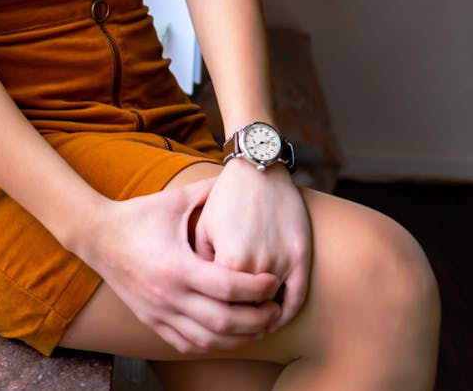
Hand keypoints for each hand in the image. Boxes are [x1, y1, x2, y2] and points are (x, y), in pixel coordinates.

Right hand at [77, 178, 283, 353]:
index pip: (226, 287)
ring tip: (259, 325)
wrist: (98, 237)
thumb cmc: (138, 215)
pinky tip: (228, 334)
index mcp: (176, 264)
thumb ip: (207, 192)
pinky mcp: (152, 322)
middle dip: (256, 319)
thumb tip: (237, 177)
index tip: (272, 282)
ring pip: (208, 340)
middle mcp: (168, 295)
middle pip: (223, 321)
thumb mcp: (173, 200)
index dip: (256, 289)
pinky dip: (212, 344)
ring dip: (239, 338)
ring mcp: (159, 313)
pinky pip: (187, 345)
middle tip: (275, 309)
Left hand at [193, 160, 311, 329]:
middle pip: (247, 312)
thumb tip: (198, 294)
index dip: (216, 314)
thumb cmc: (226, 198)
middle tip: (232, 329)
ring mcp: (282, 262)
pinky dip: (286, 313)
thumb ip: (201, 263)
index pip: (222, 306)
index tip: (211, 321)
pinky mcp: (301, 256)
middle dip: (238, 323)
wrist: (259, 169)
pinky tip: (277, 316)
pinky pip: (297, 298)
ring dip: (262, 320)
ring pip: (272, 308)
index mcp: (229, 261)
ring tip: (253, 326)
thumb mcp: (204, 227)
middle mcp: (257, 266)